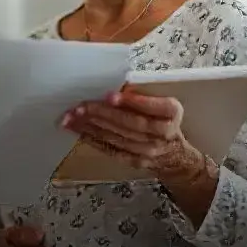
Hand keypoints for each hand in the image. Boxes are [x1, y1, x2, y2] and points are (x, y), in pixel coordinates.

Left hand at [61, 86, 201, 179]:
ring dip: (91, 126)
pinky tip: (78, 131)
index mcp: (171, 113)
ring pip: (117, 137)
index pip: (151, 107)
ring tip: (71, 117)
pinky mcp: (134, 161)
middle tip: (80, 106)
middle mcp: (162, 134)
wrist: (175, 156)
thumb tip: (115, 85)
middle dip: (102, 114)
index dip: (130, 102)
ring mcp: (148, 150)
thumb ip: (144, 95)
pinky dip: (93, 139)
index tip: (109, 95)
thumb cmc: (163, 120)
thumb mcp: (163, 104)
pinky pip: (111, 149)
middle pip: (130, 123)